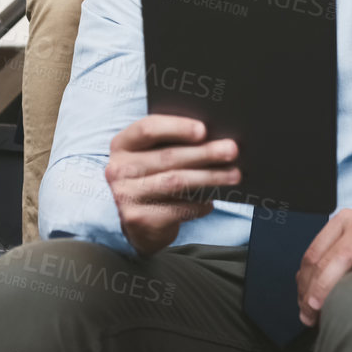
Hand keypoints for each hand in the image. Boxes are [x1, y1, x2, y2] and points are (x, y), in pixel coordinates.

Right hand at [105, 115, 238, 256]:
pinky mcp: (137, 218)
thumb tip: (214, 137)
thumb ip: (172, 145)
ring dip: (209, 178)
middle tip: (232, 150)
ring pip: (176, 182)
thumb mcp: (153, 158)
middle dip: (204, 153)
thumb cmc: (152, 180)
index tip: (204, 130)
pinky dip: (199, 204)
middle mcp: (118, 168)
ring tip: (233, 175)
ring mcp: (125, 195)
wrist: (136, 224)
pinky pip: (177, 208)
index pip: (147, 128)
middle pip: (167, 157)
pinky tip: (212, 201)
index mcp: (122, 144)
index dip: (177, 127)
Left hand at [295, 210, 351, 325]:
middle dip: (313, 291)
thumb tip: (307, 299)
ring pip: (346, 256)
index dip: (303, 285)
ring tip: (323, 305)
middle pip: (325, 259)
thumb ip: (333, 270)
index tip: (304, 309)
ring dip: (330, 284)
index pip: (312, 255)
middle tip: (310, 316)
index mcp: (341, 224)